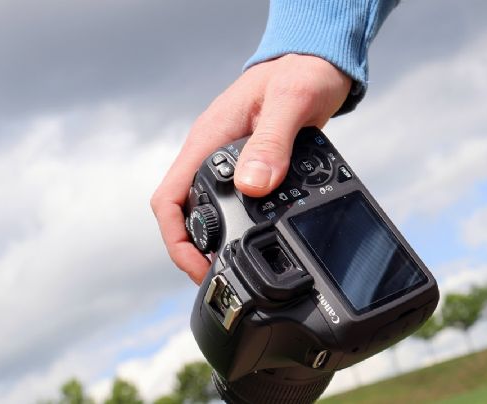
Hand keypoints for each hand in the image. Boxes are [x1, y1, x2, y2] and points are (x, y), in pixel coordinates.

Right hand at [151, 54, 351, 283]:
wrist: (316, 62)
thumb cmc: (302, 72)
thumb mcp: (291, 102)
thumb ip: (272, 142)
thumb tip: (253, 187)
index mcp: (209, 139)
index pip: (169, 197)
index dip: (176, 239)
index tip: (198, 266)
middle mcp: (212, 152)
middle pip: (184, 212)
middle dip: (194, 251)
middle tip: (220, 277)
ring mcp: (230, 161)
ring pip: (207, 210)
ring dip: (215, 241)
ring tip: (237, 266)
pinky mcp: (250, 165)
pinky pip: (234, 202)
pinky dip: (239, 225)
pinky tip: (257, 238)